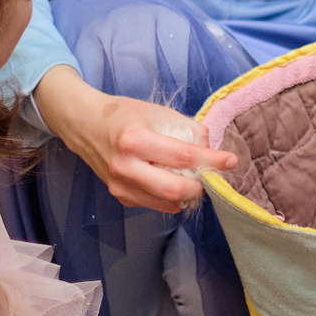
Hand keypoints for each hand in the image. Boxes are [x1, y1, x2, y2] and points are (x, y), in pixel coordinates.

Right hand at [34, 67, 237, 212]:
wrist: (84, 125)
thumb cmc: (123, 114)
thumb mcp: (156, 111)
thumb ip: (186, 129)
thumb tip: (211, 148)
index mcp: (134, 140)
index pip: (183, 156)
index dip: (211, 160)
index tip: (230, 161)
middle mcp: (125, 166)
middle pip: (175, 189)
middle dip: (201, 186)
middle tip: (211, 175)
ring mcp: (120, 185)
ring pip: (166, 202)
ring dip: (188, 194)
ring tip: (194, 179)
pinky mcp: (119, 196)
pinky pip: (154, 203)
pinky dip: (171, 198)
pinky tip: (173, 182)